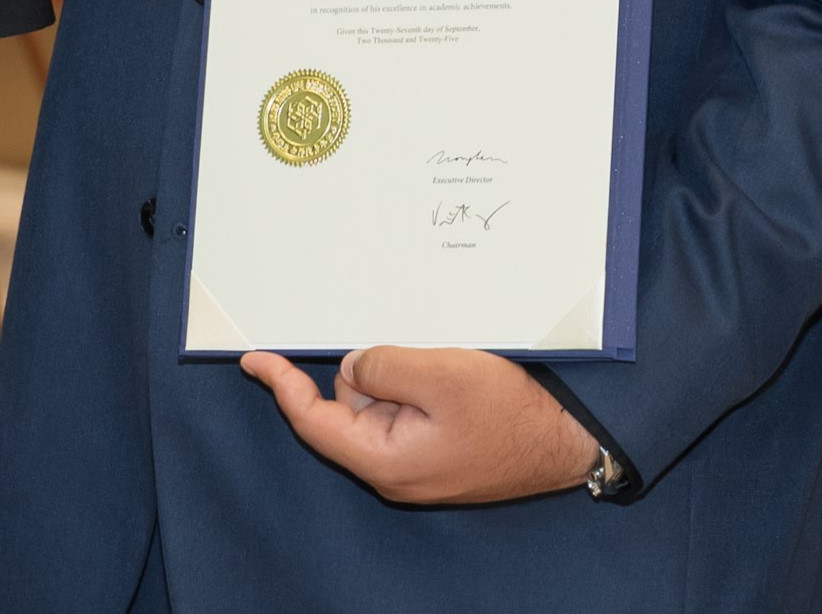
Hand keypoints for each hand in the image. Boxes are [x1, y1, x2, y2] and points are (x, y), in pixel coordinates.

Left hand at [239, 346, 601, 504]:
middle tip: (419, 354)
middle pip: (349, 404)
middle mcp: (393, 468)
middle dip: (372, 369)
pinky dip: (419, 384)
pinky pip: (409, 407)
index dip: (281, 386)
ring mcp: (416, 461)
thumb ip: (384, 366)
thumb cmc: (510, 414)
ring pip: (382, 400)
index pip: (313, 421)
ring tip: (450, 367)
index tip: (254, 359)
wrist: (567, 442)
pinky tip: (453, 376)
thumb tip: (354, 367)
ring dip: (401, 373)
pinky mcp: (438, 449)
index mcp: (383, 459)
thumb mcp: (441, 375)